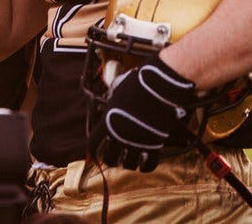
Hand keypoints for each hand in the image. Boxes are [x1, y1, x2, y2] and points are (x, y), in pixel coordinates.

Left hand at [88, 54, 196, 171]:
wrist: (158, 88)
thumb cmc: (136, 85)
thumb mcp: (117, 91)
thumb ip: (112, 100)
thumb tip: (111, 101)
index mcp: (107, 123)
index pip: (93, 144)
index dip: (93, 150)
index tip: (96, 153)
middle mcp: (119, 136)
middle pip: (110, 159)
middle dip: (111, 160)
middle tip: (115, 158)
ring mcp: (137, 143)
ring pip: (129, 165)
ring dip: (129, 164)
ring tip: (130, 161)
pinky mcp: (154, 146)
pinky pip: (149, 165)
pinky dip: (146, 167)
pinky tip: (145, 164)